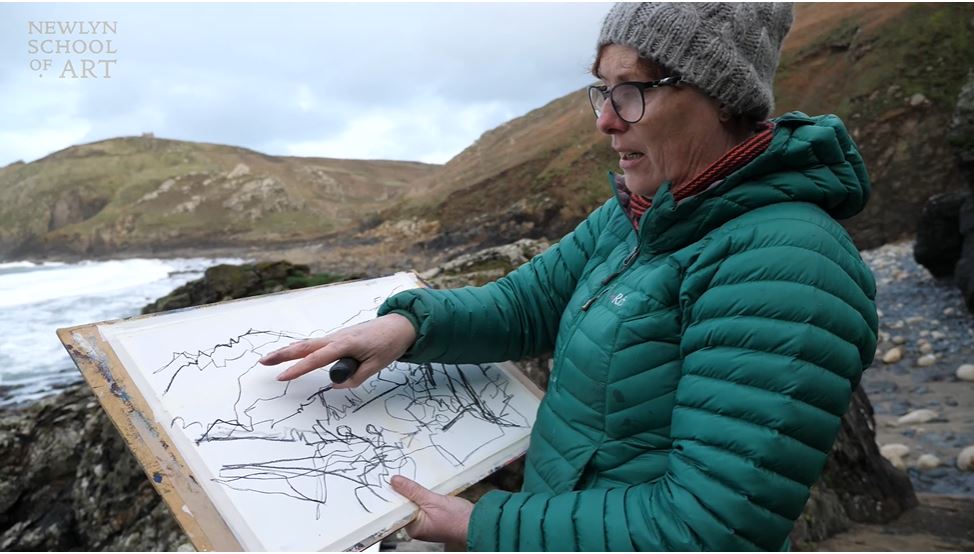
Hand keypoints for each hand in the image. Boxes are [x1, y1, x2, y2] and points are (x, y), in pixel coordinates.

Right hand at [259, 313, 416, 387]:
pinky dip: (301, 348)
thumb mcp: (376, 366)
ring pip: (308, 344)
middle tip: (262, 361)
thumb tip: (335, 384)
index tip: (282, 377)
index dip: (298, 369)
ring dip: (288, 351)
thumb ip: (355, 377)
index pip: (317, 359)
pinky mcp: (339, 338)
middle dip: (282, 354)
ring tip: (269, 358)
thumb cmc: (389, 344)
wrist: (400, 325)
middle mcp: (337, 338)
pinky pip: (317, 344)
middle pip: (304, 347)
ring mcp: (337, 336)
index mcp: (345, 344)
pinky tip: (292, 353)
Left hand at [391, 475, 471, 548]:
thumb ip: (413, 490)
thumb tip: (394, 481)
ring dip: (413, 492)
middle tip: (398, 475)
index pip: (396, 510)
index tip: (389, 481)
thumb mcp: (432, 500)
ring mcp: (426, 523)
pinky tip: (421, 486)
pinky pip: (423, 504)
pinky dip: (422, 495)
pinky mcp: (433, 517)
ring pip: (414, 504)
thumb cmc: (457, 517)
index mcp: (414, 528)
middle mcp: (417, 528)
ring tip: (408, 478)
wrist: (477, 522)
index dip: (393, 495)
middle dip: (404, 492)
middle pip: (405, 506)